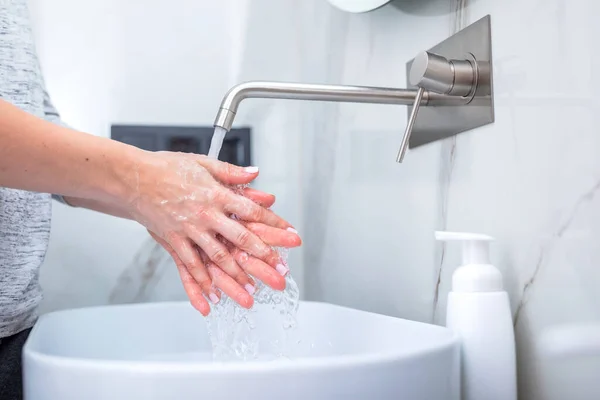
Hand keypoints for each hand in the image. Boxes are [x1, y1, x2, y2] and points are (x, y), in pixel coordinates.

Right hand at [127, 151, 300, 314]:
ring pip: (217, 257)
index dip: (274, 223)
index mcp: (217, 195)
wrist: (134, 178)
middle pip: (240, 238)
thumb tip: (256, 173)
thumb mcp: (204, 163)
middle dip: (263, 255)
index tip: (290, 233)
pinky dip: (201, 283)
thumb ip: (231, 172)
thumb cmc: (167, 168)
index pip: (252, 211)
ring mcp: (189, 230)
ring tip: (252, 291)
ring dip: (236, 275)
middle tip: (280, 270)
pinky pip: (189, 265)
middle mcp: (206, 215)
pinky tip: (212, 296)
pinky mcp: (173, 240)